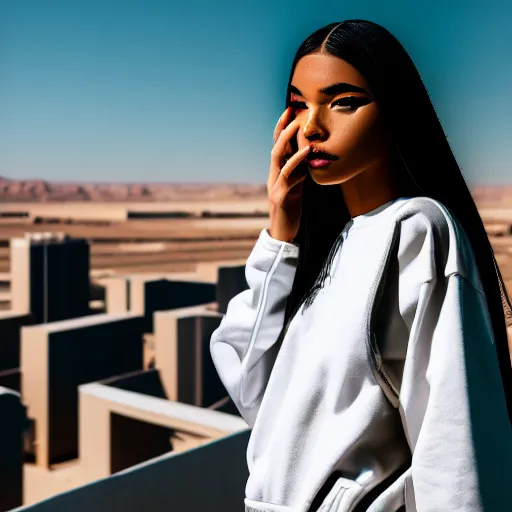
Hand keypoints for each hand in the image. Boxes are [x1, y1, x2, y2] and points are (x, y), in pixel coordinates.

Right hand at [266, 106, 310, 242]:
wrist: (283, 233)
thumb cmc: (291, 210)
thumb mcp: (296, 188)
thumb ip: (299, 173)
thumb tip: (307, 159)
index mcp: (277, 173)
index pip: (278, 147)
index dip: (282, 129)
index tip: (290, 112)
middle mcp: (273, 176)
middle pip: (275, 146)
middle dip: (282, 128)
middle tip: (290, 110)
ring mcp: (275, 185)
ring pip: (277, 157)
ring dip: (286, 139)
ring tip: (297, 125)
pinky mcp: (281, 195)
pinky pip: (287, 175)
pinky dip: (297, 162)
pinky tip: (307, 153)